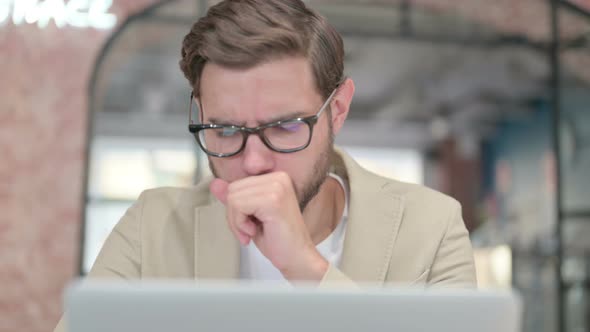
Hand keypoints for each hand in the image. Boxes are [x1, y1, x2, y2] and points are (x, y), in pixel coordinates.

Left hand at [210, 172, 327, 281]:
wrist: (297, 258)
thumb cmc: (279, 240)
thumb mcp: (250, 215)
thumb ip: (235, 198)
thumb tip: (216, 184)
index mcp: (276, 177)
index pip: (237, 184)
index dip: (236, 208)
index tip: (249, 223)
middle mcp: (279, 178)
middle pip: (233, 189)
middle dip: (235, 215)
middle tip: (249, 230)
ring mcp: (277, 187)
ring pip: (233, 198)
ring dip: (237, 221)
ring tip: (253, 230)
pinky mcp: (273, 200)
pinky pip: (238, 206)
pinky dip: (240, 224)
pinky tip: (254, 231)